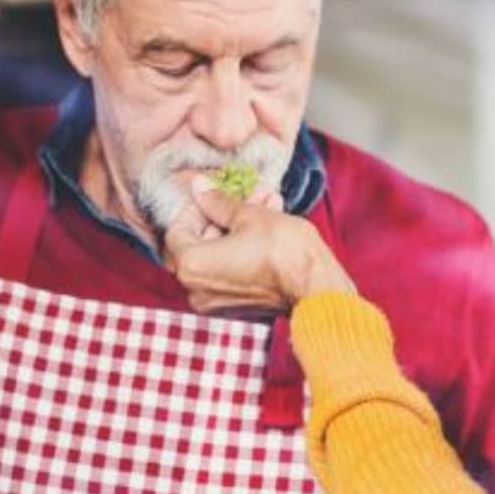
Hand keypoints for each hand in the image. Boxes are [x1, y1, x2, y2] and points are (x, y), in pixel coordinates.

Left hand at [166, 181, 355, 314]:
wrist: (317, 288)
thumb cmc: (284, 253)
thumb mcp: (249, 215)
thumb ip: (217, 202)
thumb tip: (200, 187)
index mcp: (191, 267)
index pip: (176, 231)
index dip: (196, 208)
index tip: (215, 195)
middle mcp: (196, 290)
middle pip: (198, 243)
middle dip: (222, 215)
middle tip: (245, 195)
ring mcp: (215, 302)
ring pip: (217, 254)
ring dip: (237, 227)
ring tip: (265, 203)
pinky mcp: (236, 305)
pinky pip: (229, 270)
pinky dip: (242, 248)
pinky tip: (266, 224)